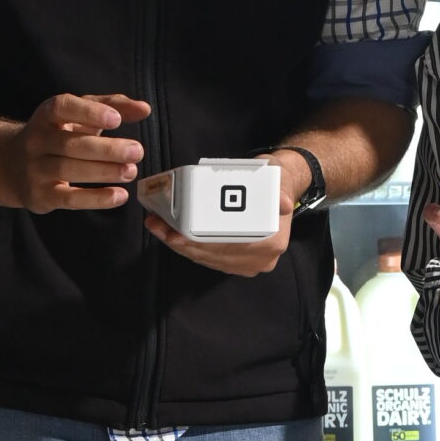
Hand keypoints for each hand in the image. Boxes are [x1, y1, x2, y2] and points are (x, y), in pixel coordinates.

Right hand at [0, 93, 149, 212]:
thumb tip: (144, 109)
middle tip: (137, 151)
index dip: (89, 113)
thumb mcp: (79, 115)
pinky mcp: (40, 196)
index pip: (62, 108)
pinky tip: (119, 195)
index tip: (116, 119)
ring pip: (69, 170)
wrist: (11, 165)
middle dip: (107, 149)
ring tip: (131, 171)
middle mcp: (36, 140)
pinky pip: (69, 199)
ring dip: (104, 172)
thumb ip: (112, 106)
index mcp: (46, 115)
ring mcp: (35, 169)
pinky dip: (95, 199)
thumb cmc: (58, 133)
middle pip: (71, 144)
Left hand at [139, 149, 301, 278]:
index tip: (175, 234)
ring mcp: (247, 263)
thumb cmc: (275, 181)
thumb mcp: (279, 178)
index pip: (229, 248)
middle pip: (213, 255)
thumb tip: (282, 203)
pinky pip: (207, 257)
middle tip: (157, 226)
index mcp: (272, 243)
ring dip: (179, 244)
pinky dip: (187, 245)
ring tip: (158, 226)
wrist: (277, 189)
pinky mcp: (234, 261)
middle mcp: (261, 259)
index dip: (199, 243)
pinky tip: (170, 233)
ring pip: (206, 258)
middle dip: (181, 242)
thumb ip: (280, 189)